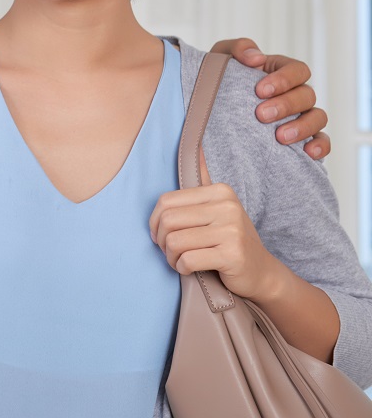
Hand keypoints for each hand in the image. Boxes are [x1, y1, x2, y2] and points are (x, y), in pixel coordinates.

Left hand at [149, 182, 286, 302]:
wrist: (261, 272)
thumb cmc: (231, 239)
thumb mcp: (218, 207)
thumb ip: (202, 179)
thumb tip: (195, 145)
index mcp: (219, 191)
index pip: (166, 201)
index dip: (155, 221)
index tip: (161, 234)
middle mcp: (227, 207)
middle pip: (168, 221)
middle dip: (161, 240)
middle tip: (169, 250)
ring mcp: (231, 231)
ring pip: (175, 242)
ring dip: (171, 257)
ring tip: (179, 260)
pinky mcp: (232, 255)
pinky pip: (188, 260)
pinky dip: (181, 268)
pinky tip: (189, 269)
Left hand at [210, 38, 328, 158]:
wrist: (209, 108)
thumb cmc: (220, 79)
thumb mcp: (222, 57)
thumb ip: (238, 49)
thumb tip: (256, 57)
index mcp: (281, 71)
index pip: (298, 70)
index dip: (284, 79)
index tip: (260, 91)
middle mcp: (295, 93)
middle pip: (307, 95)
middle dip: (286, 105)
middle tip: (261, 115)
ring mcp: (301, 115)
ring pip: (318, 118)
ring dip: (302, 127)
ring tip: (280, 137)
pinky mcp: (301, 138)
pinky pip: (322, 141)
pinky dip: (321, 146)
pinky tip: (308, 152)